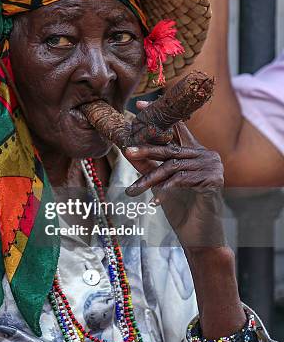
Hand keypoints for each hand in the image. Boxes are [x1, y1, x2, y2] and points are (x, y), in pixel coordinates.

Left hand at [123, 118, 224, 250]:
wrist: (200, 236)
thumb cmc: (181, 208)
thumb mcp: (160, 183)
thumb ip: (148, 165)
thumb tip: (127, 149)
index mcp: (195, 151)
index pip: (176, 128)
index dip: (159, 116)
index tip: (139, 105)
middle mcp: (206, 154)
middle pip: (170, 148)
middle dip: (146, 149)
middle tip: (127, 150)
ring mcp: (212, 166)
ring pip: (172, 167)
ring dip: (150, 180)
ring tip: (132, 191)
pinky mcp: (214, 180)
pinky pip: (182, 181)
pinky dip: (166, 191)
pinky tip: (155, 202)